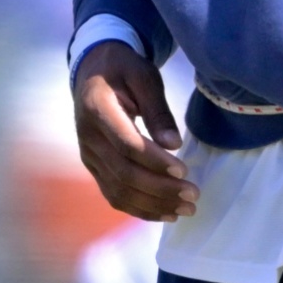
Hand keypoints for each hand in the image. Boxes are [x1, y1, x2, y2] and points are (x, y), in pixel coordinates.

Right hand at [73, 42, 196, 222]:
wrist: (92, 72)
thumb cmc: (123, 69)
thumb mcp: (143, 76)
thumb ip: (157, 109)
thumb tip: (174, 144)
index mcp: (97, 109)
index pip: (126, 144)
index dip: (155, 161)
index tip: (184, 170)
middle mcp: (88, 137)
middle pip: (124, 173)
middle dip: (161, 189)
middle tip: (194, 195)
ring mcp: (89, 155)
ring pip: (118, 190)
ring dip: (153, 205)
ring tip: (186, 209)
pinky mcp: (94, 167)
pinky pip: (113, 194)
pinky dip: (139, 208)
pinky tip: (165, 213)